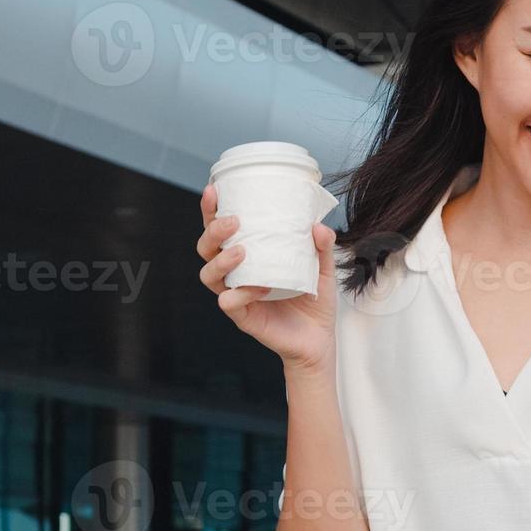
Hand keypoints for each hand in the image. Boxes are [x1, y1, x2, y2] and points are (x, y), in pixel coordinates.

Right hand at [196, 182, 337, 373]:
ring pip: (208, 275)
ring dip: (220, 260)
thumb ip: (322, 245)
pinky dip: (239, 293)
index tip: (214, 190)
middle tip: (234, 221)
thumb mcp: (323, 267)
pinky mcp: (243, 317)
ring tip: (241, 251)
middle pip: (206, 249)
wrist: (319, 339)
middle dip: (212, 231)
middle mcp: (236, 274)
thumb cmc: (314, 300)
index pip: (221, 230)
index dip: (211, 210)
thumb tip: (317, 225)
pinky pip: (228, 303)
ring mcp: (237, 295)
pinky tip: (259, 287)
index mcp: (249, 256)